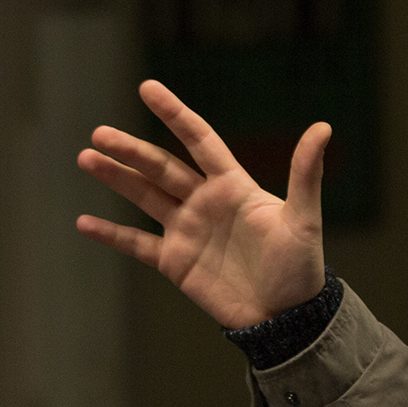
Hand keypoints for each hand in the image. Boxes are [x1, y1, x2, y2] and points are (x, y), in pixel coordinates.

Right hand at [76, 79, 328, 327]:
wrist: (286, 318)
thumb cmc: (300, 267)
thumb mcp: (304, 219)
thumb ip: (305, 173)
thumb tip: (323, 127)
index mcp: (233, 185)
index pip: (198, 140)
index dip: (174, 114)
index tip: (147, 88)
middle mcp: (205, 202)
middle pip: (161, 167)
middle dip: (130, 150)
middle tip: (99, 134)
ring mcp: (187, 231)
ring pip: (144, 197)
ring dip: (116, 179)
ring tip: (86, 158)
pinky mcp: (176, 262)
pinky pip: (137, 244)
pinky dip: (111, 235)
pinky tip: (84, 222)